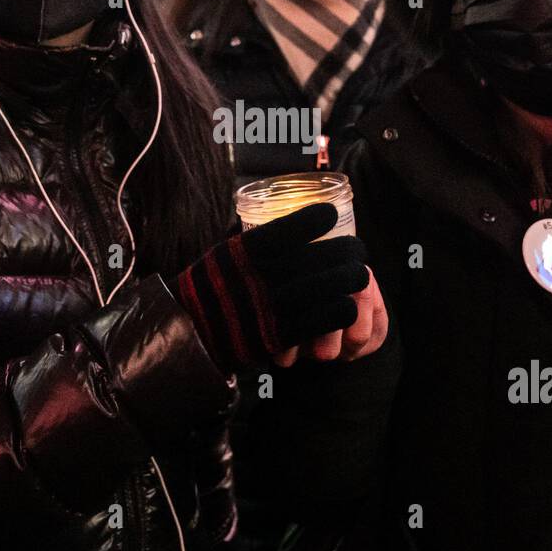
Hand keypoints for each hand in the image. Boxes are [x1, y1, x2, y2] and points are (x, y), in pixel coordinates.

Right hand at [175, 203, 370, 370]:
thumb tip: (286, 218)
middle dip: (349, 250)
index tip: (331, 213)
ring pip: (331, 288)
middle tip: (358, 249)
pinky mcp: (281, 336)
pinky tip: (348, 304)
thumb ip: (255, 240)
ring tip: (360, 275)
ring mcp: (272, 307)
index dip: (317, 218)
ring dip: (352, 278)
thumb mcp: (226, 253)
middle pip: (321, 257)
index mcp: (246, 252)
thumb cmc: (213, 286)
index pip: (290, 228)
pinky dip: (343, 309)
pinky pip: (325, 319)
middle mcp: (261, 277)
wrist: (192, 333)